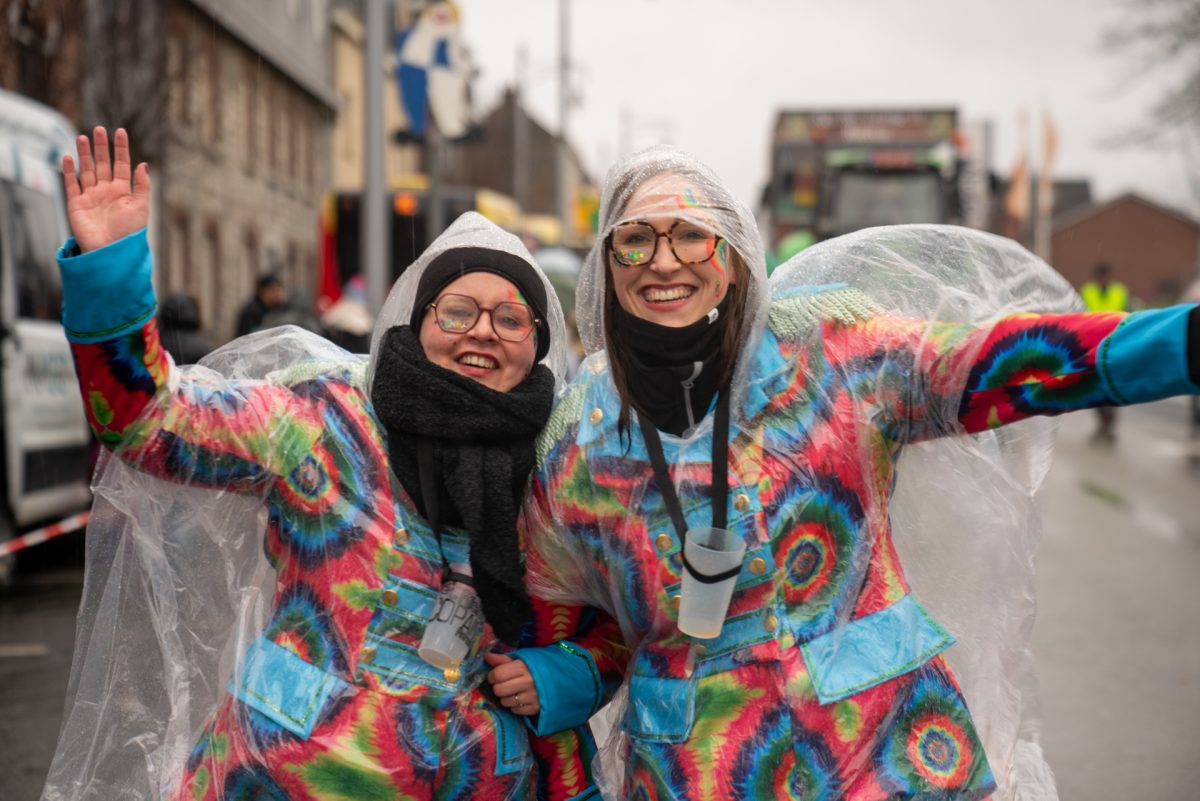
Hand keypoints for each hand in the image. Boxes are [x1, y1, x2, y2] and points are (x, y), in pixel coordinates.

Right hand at [62, 127, 150, 252]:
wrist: (110, 252)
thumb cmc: (128, 234)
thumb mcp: (140, 207)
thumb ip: (141, 186)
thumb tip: (143, 164)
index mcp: (123, 192)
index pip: (122, 165)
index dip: (121, 149)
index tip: (120, 131)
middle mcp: (106, 192)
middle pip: (102, 164)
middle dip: (101, 147)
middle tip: (99, 129)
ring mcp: (90, 197)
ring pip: (87, 170)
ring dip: (85, 154)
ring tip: (84, 137)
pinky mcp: (76, 204)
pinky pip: (71, 184)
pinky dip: (69, 171)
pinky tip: (69, 157)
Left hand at [484, 651, 539, 716]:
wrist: (562, 678)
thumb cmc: (537, 667)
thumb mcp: (522, 659)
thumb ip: (503, 659)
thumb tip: (486, 656)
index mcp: (523, 667)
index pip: (497, 675)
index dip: (492, 675)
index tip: (496, 676)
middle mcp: (528, 682)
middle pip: (498, 690)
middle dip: (498, 687)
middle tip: (504, 684)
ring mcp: (532, 697)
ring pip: (505, 702)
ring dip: (506, 697)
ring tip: (515, 691)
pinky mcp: (535, 709)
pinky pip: (515, 710)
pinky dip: (515, 706)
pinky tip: (522, 699)